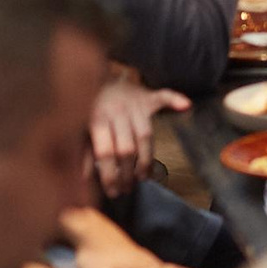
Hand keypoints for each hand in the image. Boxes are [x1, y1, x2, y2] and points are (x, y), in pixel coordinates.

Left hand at [90, 73, 188, 197]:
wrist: (95, 75)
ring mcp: (134, 103)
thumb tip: (83, 182)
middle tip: (127, 189)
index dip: (109, 175)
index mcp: (96, 119)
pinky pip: (164, 96)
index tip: (113, 192)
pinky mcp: (147, 96)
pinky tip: (186, 106)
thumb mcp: (80, 132)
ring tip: (143, 177)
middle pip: (127, 148)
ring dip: (146, 159)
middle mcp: (116, 111)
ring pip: (146, 134)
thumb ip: (83, 155)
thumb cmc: (89, 108)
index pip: (106, 153)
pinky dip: (175, 99)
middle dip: (128, 173)